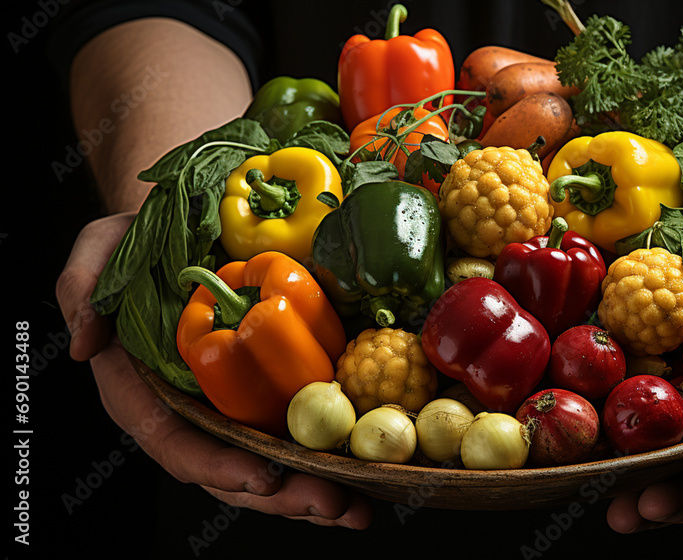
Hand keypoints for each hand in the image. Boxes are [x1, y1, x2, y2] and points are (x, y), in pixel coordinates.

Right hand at [56, 214, 372, 528]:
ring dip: (316, 488)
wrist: (188, 222)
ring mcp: (237, 404)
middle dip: (284, 495)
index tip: (260, 478)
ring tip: (358, 507)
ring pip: (274, 462)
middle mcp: (194, 411)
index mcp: (146, 394)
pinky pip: (302, 428)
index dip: (216, 467)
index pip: (177, 444)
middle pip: (236, 469)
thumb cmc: (138, 243)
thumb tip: (85, 344)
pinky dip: (334, 452)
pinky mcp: (274, 388)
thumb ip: (79, 291)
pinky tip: (370, 470)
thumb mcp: (98, 251)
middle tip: (332, 504)